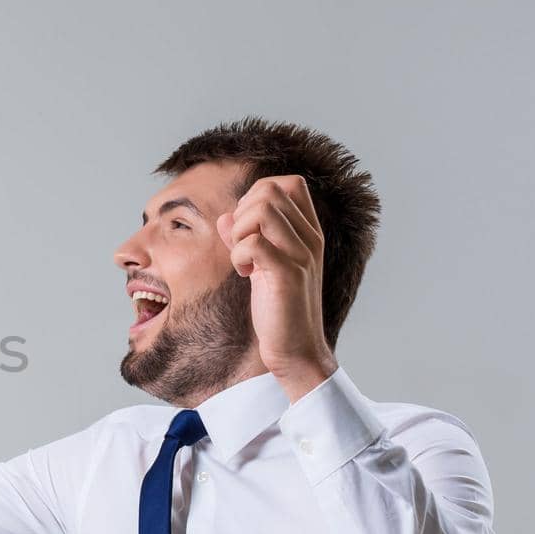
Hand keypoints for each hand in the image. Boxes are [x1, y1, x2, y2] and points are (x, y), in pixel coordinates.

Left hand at [215, 175, 336, 398]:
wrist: (296, 350)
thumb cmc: (278, 309)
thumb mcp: (263, 267)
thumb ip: (244, 238)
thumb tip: (224, 216)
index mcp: (308, 233)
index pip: (289, 184)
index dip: (258, 195)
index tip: (248, 228)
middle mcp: (309, 238)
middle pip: (270, 190)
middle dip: (243, 212)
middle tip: (241, 244)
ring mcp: (301, 254)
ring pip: (261, 210)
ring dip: (239, 232)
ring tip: (243, 259)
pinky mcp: (288, 274)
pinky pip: (253, 243)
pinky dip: (239, 255)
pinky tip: (245, 274)